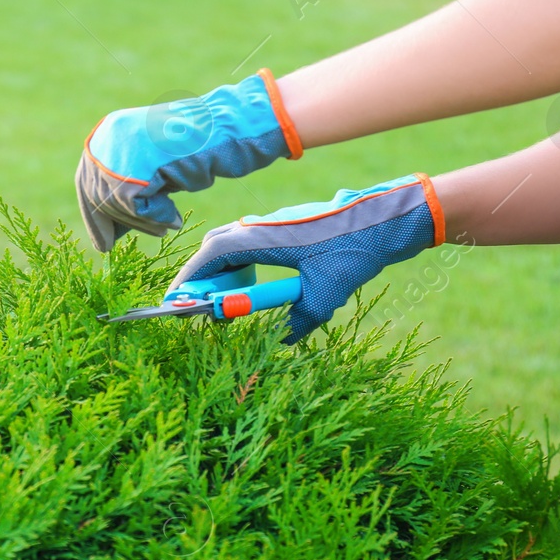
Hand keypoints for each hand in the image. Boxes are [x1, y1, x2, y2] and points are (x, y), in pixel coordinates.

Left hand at [75, 69, 302, 251]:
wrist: (223, 130)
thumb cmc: (196, 148)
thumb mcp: (151, 168)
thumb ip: (128, 187)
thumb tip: (108, 228)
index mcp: (108, 133)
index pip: (85, 181)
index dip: (95, 217)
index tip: (104, 245)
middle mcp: (107, 138)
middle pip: (97, 196)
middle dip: (121, 223)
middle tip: (144, 237)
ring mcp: (116, 151)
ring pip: (115, 204)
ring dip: (143, 222)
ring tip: (167, 226)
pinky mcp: (132, 167)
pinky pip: (133, 207)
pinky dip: (154, 218)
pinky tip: (172, 218)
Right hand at [170, 174, 444, 342]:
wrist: (384, 219)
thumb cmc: (352, 249)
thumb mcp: (324, 293)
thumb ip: (299, 320)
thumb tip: (285, 340)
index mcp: (256, 239)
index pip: (206, 260)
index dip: (187, 284)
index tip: (174, 306)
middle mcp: (257, 228)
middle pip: (213, 252)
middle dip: (203, 282)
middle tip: (201, 310)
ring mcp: (270, 225)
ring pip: (231, 248)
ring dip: (225, 275)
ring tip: (231, 305)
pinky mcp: (284, 228)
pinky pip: (250, 246)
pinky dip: (244, 267)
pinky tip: (261, 287)